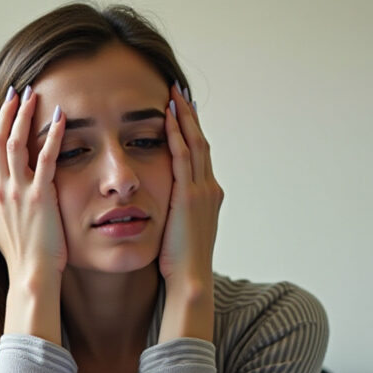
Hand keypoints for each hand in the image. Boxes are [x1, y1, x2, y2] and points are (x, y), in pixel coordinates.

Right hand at [0, 85, 67, 290]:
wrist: (31, 275)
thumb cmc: (22, 258)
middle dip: (5, 112)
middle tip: (14, 92)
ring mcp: (17, 192)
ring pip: (15, 143)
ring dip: (23, 116)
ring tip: (32, 96)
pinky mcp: (39, 196)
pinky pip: (46, 158)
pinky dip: (52, 135)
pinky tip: (61, 118)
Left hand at [157, 82, 223, 298]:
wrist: (190, 280)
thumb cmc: (180, 264)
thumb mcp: (179, 231)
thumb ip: (174, 213)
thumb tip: (163, 207)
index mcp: (208, 196)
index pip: (200, 155)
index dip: (191, 131)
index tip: (183, 111)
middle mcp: (209, 188)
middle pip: (200, 142)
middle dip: (190, 116)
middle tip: (180, 91)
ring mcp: (201, 191)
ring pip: (193, 144)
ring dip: (183, 118)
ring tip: (174, 95)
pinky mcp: (188, 196)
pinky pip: (181, 157)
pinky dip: (175, 135)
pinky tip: (167, 118)